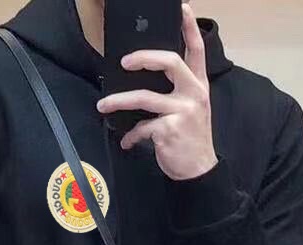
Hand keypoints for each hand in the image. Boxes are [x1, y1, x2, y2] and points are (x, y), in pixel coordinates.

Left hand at [95, 3, 217, 181]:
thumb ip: (177, 90)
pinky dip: (132, 135)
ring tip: (103, 105)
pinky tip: (128, 141)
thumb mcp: (191, 109)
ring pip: (145, 97)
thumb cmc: (190, 138)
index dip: (189, 27)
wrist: (199, 171)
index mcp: (198, 85)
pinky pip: (142, 127)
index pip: (197, 49)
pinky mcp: (169, 130)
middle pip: (170, 62)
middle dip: (144, 57)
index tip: (182, 7)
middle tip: (125, 62)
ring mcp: (182, 111)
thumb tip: (146, 78)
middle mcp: (193, 94)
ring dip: (119, 101)